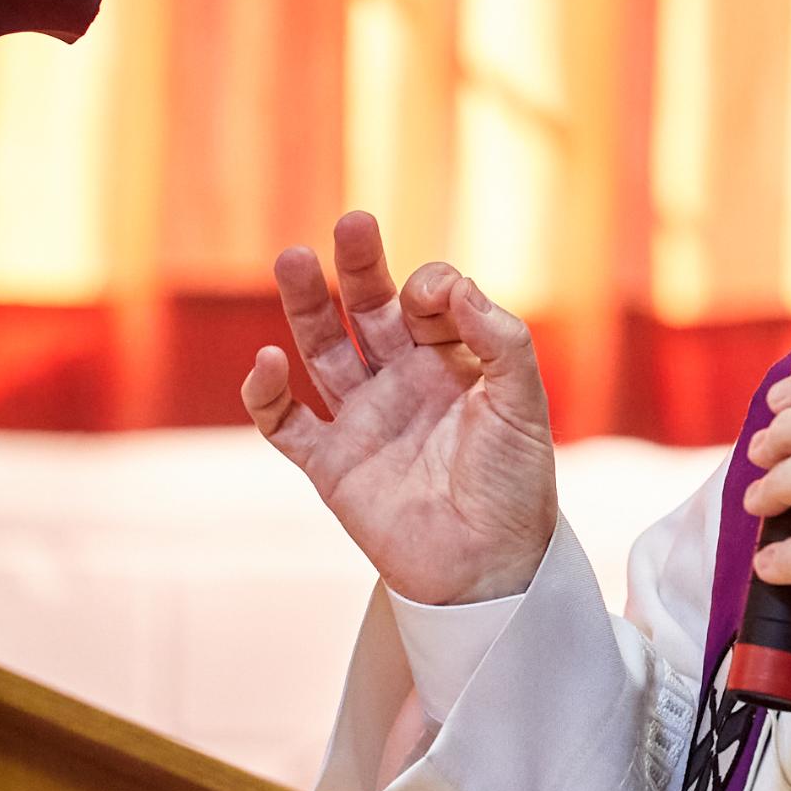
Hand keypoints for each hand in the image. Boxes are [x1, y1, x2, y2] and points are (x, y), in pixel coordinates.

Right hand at [240, 211, 556, 605]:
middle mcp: (404, 381)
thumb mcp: (523, 401)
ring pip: (323, 350)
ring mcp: (364, 419)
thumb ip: (499, 338)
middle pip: (368, 309)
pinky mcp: (331, 464)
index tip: (436, 297)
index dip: (429, 286)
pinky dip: (267, 393)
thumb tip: (452, 284)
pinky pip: (286, 423)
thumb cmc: (515, 484)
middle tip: (350, 224)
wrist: (491, 566)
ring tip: (294, 258)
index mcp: (453, 361)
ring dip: (306, 306)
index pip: (427, 301)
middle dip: (359, 267)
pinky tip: (267, 359)